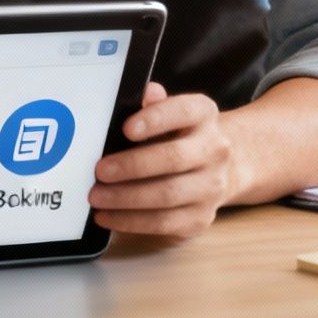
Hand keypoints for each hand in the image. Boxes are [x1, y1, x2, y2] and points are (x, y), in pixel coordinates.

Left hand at [88, 82, 237, 237]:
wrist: (220, 169)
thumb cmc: (179, 136)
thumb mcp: (169, 113)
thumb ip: (151, 104)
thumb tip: (138, 95)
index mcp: (204, 114)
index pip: (182, 112)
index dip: (154, 120)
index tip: (125, 128)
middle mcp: (215, 150)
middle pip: (173, 158)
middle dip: (131, 166)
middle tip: (99, 170)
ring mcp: (212, 186)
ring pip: (168, 195)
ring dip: (126, 198)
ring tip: (96, 196)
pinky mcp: (202, 217)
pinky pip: (164, 223)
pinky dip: (131, 221)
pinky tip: (108, 216)